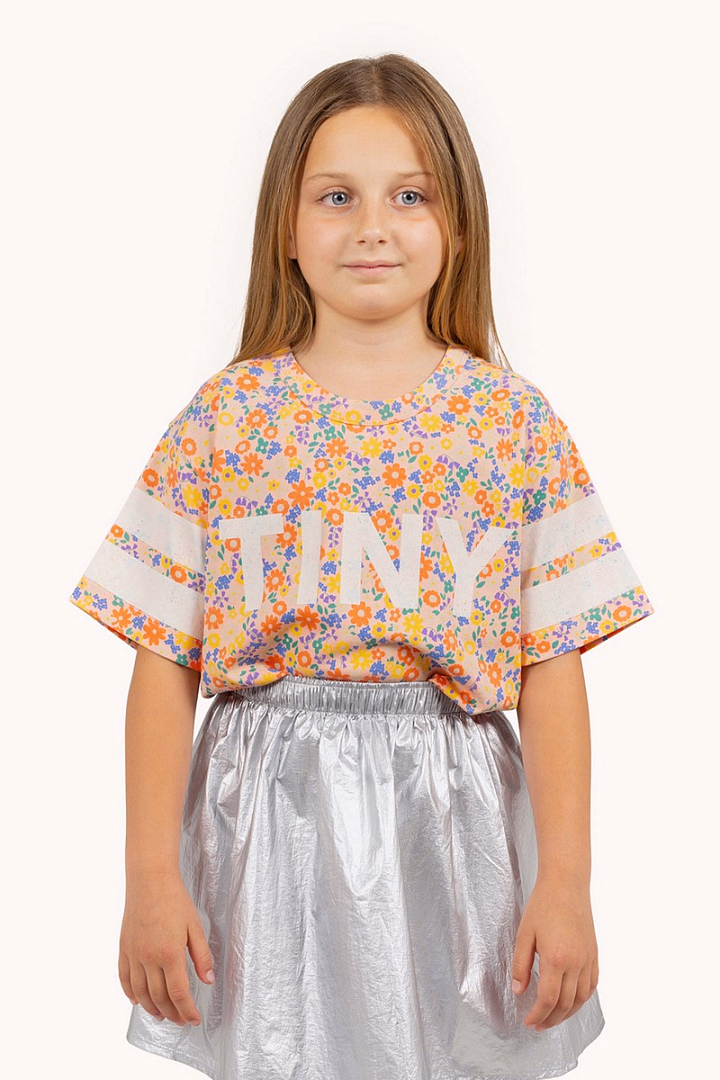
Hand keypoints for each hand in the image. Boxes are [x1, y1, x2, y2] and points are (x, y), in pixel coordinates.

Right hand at [118, 869, 214, 1025]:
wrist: (149, 880)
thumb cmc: (175, 900)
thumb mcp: (195, 926)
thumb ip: (202, 956)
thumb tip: (207, 981)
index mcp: (169, 954)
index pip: (178, 993)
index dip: (187, 1010)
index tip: (194, 1019)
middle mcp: (148, 958)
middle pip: (159, 997)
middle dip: (172, 1013)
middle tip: (181, 1020)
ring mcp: (133, 954)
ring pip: (139, 993)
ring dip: (151, 1008)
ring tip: (161, 1016)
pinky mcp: (123, 948)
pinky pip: (124, 978)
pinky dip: (129, 993)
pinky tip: (136, 1001)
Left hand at [511, 875, 598, 1030]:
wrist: (566, 885)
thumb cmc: (543, 905)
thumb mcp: (524, 934)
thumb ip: (521, 965)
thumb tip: (519, 991)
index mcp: (556, 958)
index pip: (548, 999)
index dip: (537, 1015)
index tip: (528, 1021)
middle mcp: (576, 963)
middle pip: (565, 1004)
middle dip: (551, 1019)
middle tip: (538, 1025)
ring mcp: (588, 959)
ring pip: (581, 999)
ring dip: (567, 1014)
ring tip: (553, 1018)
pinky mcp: (594, 954)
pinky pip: (591, 985)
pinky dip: (582, 999)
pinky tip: (571, 1001)